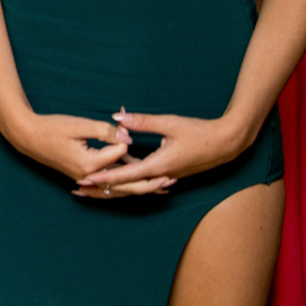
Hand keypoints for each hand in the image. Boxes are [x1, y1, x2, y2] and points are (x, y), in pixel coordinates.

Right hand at [0, 111, 164, 194]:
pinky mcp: (83, 176)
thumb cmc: (51, 127)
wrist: (27, 137)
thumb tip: (127, 136)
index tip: (136, 127)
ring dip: (139, 188)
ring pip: (118, 188)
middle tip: (171, 181)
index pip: (120, 153)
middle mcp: (89, 176)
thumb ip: (105, 131)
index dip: (128, 138)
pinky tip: (134, 186)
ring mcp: (85, 178)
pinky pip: (108, 187)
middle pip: (126, 183)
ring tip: (161, 188)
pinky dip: (122, 187)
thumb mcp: (78, 125)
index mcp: (90, 163)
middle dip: (149, 182)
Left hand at [72, 108, 250, 196]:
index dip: (104, 177)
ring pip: (135, 184)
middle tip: (79, 188)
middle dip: (103, 187)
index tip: (84, 179)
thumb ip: (142, 121)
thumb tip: (117, 116)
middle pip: (127, 186)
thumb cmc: (199, 132)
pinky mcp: (170, 172)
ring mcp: (167, 175)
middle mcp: (161, 174)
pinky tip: (118, 175)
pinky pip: (145, 180)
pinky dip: (130, 180)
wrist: (226, 143)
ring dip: (115, 185)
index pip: (125, 174)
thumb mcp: (169, 123)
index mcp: (159, 165)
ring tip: (92, 185)